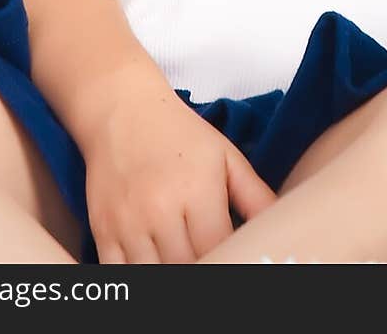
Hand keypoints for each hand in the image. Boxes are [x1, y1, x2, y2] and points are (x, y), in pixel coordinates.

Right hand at [80, 61, 276, 262]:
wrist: (122, 110)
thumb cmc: (179, 133)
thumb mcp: (225, 156)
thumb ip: (256, 195)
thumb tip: (283, 224)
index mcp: (197, 190)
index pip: (219, 249)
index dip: (230, 259)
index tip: (235, 257)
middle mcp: (161, 209)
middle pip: (187, 267)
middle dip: (203, 267)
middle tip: (211, 258)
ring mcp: (128, 222)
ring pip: (154, 275)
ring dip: (171, 272)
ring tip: (183, 258)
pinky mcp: (103, 229)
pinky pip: (119, 272)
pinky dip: (137, 276)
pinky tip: (154, 264)